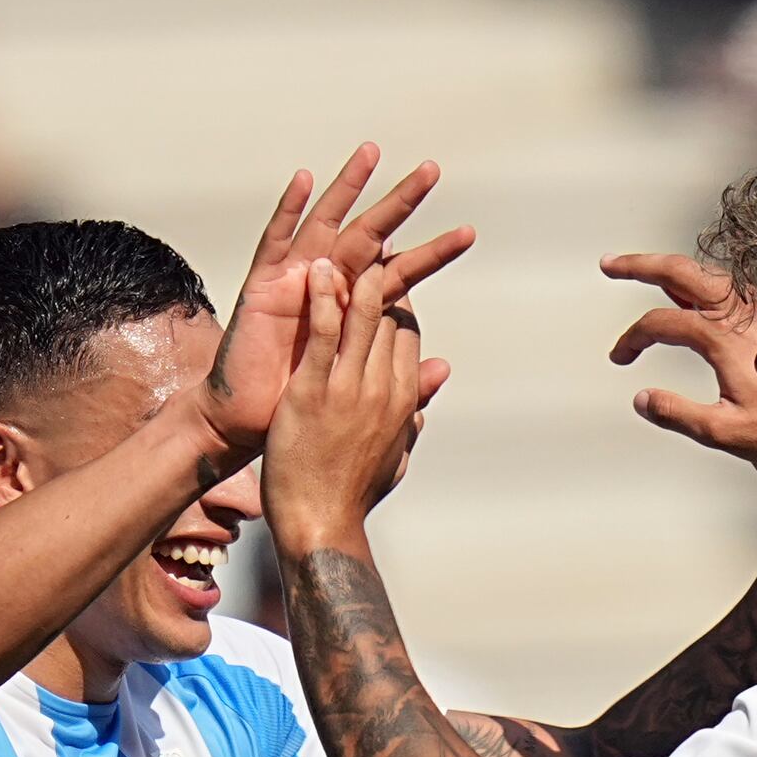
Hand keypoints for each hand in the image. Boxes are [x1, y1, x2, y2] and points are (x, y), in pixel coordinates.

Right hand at [204, 146, 472, 457]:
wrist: (252, 423)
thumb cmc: (303, 405)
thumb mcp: (360, 390)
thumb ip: (401, 378)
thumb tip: (443, 369)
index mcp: (355, 309)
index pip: (401, 273)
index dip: (431, 255)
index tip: (466, 234)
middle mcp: (328, 285)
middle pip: (371, 235)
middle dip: (400, 203)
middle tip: (431, 171)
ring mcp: (296, 279)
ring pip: (328, 224)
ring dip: (348, 188)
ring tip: (372, 154)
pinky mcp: (263, 284)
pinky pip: (276, 239)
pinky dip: (288, 209)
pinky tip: (304, 180)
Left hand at [265, 257, 446, 554]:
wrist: (324, 522)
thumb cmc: (353, 493)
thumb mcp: (397, 450)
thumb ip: (417, 408)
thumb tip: (440, 376)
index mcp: (404, 400)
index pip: (406, 333)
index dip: (395, 297)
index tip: (385, 270)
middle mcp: (384, 387)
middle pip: (388, 315)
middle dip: (382, 271)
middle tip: (374, 233)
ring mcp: (351, 387)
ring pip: (362, 314)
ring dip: (357, 270)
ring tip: (353, 236)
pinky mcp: (316, 389)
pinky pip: (324, 332)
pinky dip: (324, 296)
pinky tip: (320, 267)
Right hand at [606, 251, 756, 494]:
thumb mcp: (725, 431)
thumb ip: (679, 415)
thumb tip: (641, 399)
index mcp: (724, 337)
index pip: (661, 323)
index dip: (634, 338)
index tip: (620, 358)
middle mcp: (741, 312)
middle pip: (680, 270)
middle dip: (640, 265)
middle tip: (609, 265)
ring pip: (706, 271)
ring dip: (671, 268)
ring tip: (641, 270)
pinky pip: (730, 283)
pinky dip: (702, 280)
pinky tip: (687, 288)